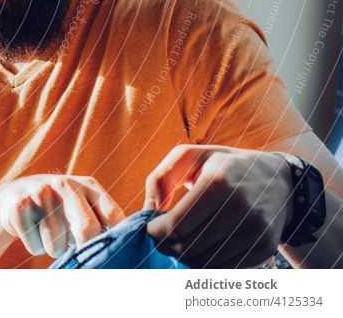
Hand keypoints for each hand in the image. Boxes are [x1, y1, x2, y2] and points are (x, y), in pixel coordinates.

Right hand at [0, 174, 125, 257]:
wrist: (14, 197)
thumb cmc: (60, 209)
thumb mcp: (85, 205)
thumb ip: (107, 220)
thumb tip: (134, 243)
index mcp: (89, 185)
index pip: (113, 217)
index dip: (113, 238)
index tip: (109, 250)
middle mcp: (65, 184)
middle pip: (87, 231)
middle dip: (82, 247)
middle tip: (74, 244)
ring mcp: (40, 193)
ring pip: (57, 245)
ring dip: (55, 248)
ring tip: (49, 231)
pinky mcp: (19, 207)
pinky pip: (36, 247)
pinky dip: (35, 247)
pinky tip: (32, 230)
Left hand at [144, 145, 293, 267]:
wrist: (280, 180)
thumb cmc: (224, 165)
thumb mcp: (190, 157)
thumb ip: (160, 179)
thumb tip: (146, 210)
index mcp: (218, 182)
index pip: (177, 225)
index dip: (156, 232)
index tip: (150, 228)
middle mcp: (240, 207)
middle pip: (188, 247)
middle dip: (166, 246)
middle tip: (161, 238)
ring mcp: (256, 230)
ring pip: (205, 261)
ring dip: (184, 256)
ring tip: (181, 241)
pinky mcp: (266, 247)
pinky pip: (224, 268)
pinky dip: (206, 262)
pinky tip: (202, 247)